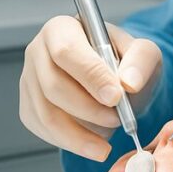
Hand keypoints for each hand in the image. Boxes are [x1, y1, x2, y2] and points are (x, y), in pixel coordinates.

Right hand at [20, 16, 161, 160]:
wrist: (115, 83)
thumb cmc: (125, 63)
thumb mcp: (143, 53)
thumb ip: (140, 61)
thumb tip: (129, 82)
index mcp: (62, 28)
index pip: (67, 51)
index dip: (90, 76)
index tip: (115, 97)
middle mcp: (38, 51)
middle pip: (53, 86)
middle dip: (89, 109)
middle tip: (117, 119)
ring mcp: (29, 81)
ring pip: (47, 114)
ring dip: (80, 134)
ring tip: (107, 140)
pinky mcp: (29, 108)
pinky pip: (45, 131)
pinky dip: (71, 142)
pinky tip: (92, 143)